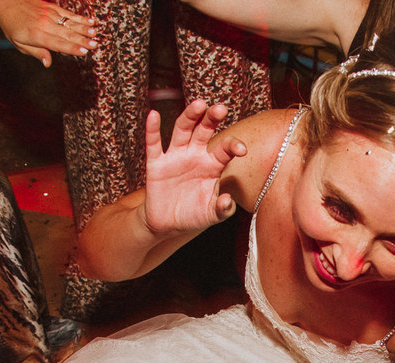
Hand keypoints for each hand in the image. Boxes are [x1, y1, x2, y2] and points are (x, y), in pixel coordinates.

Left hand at [0, 0, 96, 66]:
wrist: (6, 2)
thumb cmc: (12, 25)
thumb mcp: (18, 43)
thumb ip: (36, 52)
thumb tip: (48, 63)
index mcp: (36, 35)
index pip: (57, 44)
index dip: (71, 48)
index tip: (83, 52)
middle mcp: (44, 24)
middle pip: (66, 33)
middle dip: (81, 40)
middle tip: (95, 45)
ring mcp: (49, 14)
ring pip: (69, 22)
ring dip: (83, 28)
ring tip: (95, 33)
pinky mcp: (52, 7)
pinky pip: (68, 13)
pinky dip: (80, 18)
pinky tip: (90, 21)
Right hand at [141, 100, 246, 234]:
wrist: (168, 224)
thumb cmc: (194, 215)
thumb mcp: (212, 215)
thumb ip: (223, 209)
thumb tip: (228, 200)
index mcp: (212, 164)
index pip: (225, 149)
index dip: (233, 146)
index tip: (241, 149)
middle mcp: (195, 155)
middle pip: (204, 130)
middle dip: (212, 118)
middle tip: (221, 109)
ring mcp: (175, 157)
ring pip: (182, 130)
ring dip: (190, 116)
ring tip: (199, 105)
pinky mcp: (157, 164)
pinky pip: (154, 144)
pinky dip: (153, 129)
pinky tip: (153, 115)